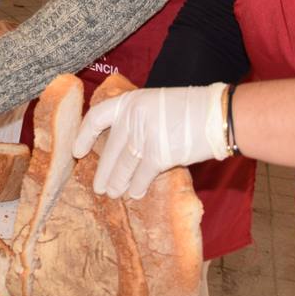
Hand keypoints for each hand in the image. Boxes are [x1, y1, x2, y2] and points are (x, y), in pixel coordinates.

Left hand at [73, 83, 228, 199]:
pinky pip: (142, 175)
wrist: (217, 114)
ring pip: (123, 166)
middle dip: (103, 171)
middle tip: (98, 187)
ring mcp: (144, 136)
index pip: (96, 117)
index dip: (84, 135)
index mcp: (129, 101)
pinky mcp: (159, 154)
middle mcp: (132, 117)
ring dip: (117, 182)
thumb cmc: (190, 110)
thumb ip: (136, 119)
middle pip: (111, 149)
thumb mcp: (155, 104)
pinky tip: (135, 194)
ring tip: (112, 193)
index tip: (77, 151)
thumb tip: (122, 146)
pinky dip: (138, 187)